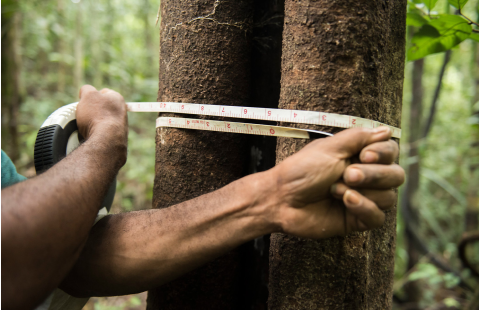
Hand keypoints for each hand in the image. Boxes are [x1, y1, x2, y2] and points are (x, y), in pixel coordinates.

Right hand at [76, 85, 128, 166]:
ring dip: (90, 123)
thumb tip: (86, 92)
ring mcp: (120, 127)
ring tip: (85, 126)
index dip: (92, 96)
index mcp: (118, 99)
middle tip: (83, 114)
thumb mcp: (89, 95)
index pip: (103, 92)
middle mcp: (121, 112)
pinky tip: (89, 135)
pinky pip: (100, 134)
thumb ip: (87, 89)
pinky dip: (93, 134)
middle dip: (90, 111)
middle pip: (101, 108)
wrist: (105, 141)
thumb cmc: (98, 116)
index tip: (86, 101)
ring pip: (99, 122)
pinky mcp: (115, 139)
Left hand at [271, 127, 404, 238]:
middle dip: (373, 175)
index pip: (391, 151)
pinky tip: (346, 201)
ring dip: (362, 192)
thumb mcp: (330, 148)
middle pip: (396, 175)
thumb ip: (359, 137)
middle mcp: (366, 177)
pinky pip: (378, 218)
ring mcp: (363, 199)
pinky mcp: (357, 220)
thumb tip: (386, 131)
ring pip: (388, 197)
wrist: (282, 198)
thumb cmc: (302, 170)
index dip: (384, 153)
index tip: (365, 155)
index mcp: (359, 156)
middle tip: (347, 174)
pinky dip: (365, 208)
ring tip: (334, 190)